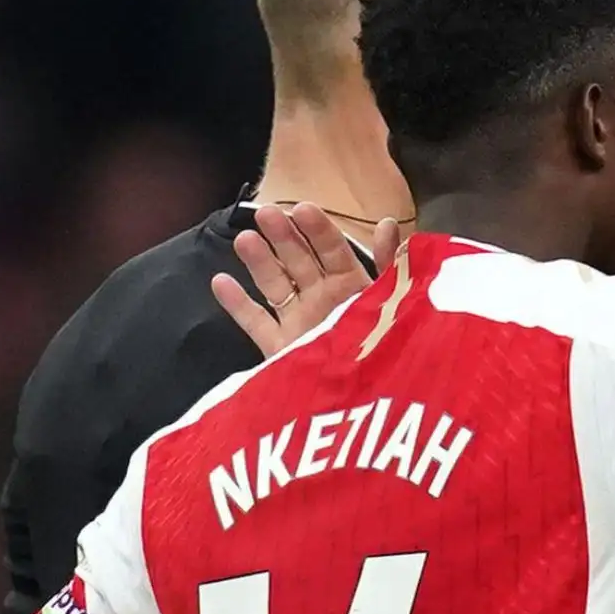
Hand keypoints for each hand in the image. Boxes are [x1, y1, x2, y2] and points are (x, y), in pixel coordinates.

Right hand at [211, 203, 401, 356]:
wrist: (367, 404)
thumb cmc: (385, 348)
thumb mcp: (394, 301)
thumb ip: (391, 265)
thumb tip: (389, 223)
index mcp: (352, 287)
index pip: (333, 251)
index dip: (318, 230)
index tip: (302, 208)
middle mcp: (323, 301)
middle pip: (299, 261)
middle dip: (283, 236)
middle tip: (266, 213)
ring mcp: (299, 323)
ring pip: (275, 284)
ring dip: (259, 261)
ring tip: (244, 239)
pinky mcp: (280, 348)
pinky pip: (256, 323)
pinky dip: (237, 304)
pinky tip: (220, 281)